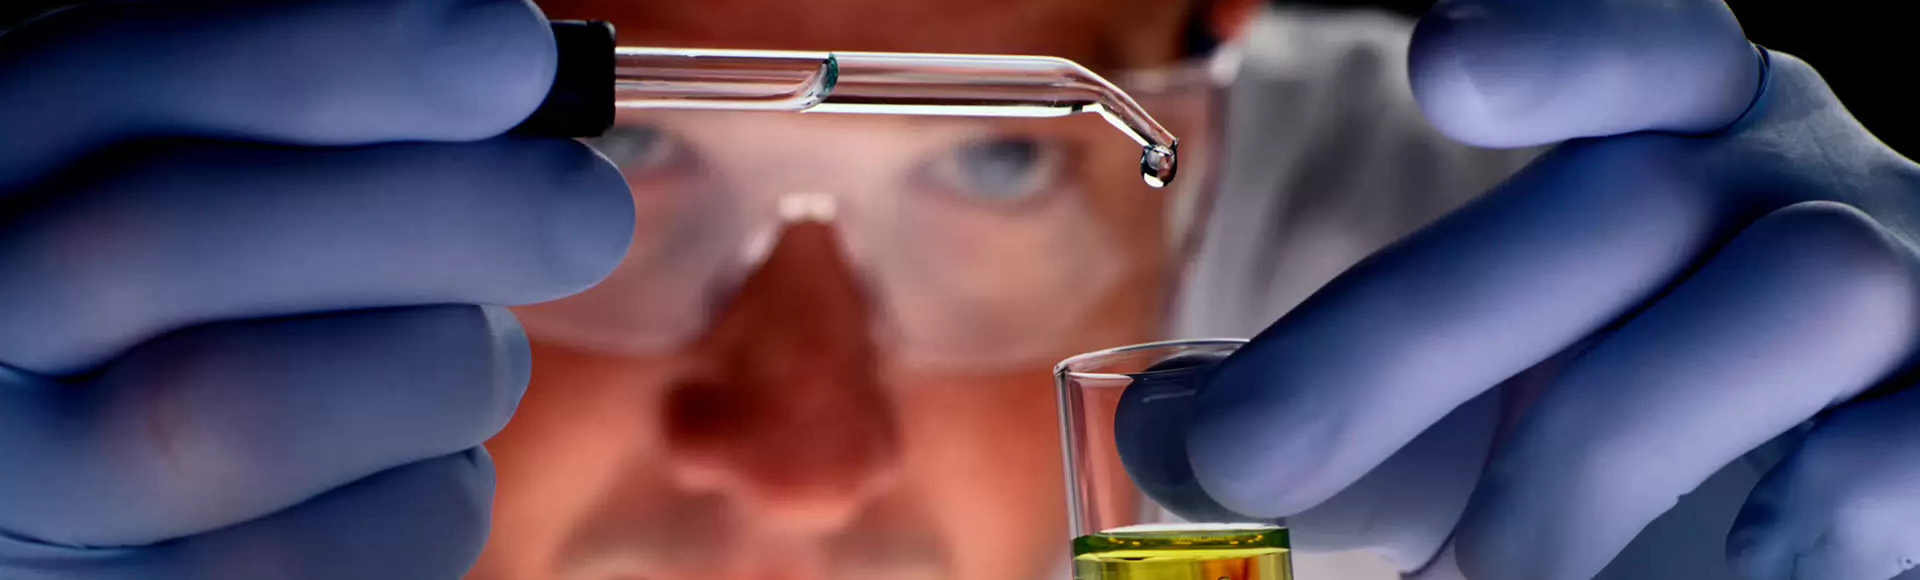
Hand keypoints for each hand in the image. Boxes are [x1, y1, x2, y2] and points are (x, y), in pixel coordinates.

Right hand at [0, 1, 630, 577]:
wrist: (112, 492)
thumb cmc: (208, 313)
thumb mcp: (210, 178)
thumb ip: (311, 125)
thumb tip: (502, 70)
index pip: (131, 73)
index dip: (336, 55)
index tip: (512, 52)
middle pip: (166, 242)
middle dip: (422, 211)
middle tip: (583, 211)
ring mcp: (21, 485)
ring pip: (239, 415)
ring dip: (435, 368)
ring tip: (477, 354)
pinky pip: (310, 565)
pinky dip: (424, 501)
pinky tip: (426, 460)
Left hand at [1120, 1, 1919, 578]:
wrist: (1806, 502)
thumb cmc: (1622, 419)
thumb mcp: (1474, 395)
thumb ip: (1347, 396)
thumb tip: (1173, 432)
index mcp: (1674, 133)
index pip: (1646, 41)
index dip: (1565, 40)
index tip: (1451, 64)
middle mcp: (1793, 176)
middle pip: (1631, 199)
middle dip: (1415, 334)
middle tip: (1254, 457)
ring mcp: (1905, 279)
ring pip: (1798, 287)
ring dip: (1600, 448)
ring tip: (1503, 566)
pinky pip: (1917, 436)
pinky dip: (1818, 499)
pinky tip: (1738, 554)